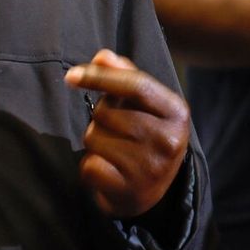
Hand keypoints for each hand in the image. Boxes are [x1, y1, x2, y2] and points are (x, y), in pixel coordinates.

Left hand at [65, 49, 191, 217]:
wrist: (151, 193)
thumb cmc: (145, 137)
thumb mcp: (146, 105)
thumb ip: (126, 75)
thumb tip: (102, 56)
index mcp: (177, 112)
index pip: (136, 85)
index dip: (101, 77)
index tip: (72, 75)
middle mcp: (168, 140)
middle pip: (107, 112)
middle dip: (100, 116)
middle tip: (116, 130)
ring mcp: (150, 167)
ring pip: (94, 137)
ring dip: (94, 141)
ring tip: (114, 151)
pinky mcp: (129, 190)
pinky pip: (89, 165)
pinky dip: (90, 166)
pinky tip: (108, 170)